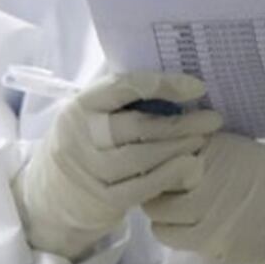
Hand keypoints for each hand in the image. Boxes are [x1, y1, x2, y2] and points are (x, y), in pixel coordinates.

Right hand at [12, 72, 218, 260]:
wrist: (51, 195)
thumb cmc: (85, 143)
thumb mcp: (90, 114)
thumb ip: (121, 95)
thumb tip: (167, 65)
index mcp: (80, 105)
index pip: (122, 87)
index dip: (163, 84)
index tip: (197, 86)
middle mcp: (80, 135)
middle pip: (137, 126)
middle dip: (181, 122)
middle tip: (213, 119)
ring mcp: (89, 169)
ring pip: (141, 157)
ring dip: (178, 148)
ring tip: (202, 140)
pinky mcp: (102, 198)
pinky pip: (142, 187)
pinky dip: (169, 175)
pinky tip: (190, 166)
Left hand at [143, 136, 264, 263]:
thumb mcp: (237, 148)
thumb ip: (201, 145)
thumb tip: (161, 137)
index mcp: (218, 150)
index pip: (165, 148)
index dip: (157, 152)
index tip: (156, 154)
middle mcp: (210, 179)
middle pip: (156, 178)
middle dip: (153, 179)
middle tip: (161, 180)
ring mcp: (209, 212)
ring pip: (156, 208)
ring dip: (158, 204)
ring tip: (171, 200)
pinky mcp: (209, 240)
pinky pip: (166, 233)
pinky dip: (166, 227)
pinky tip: (178, 220)